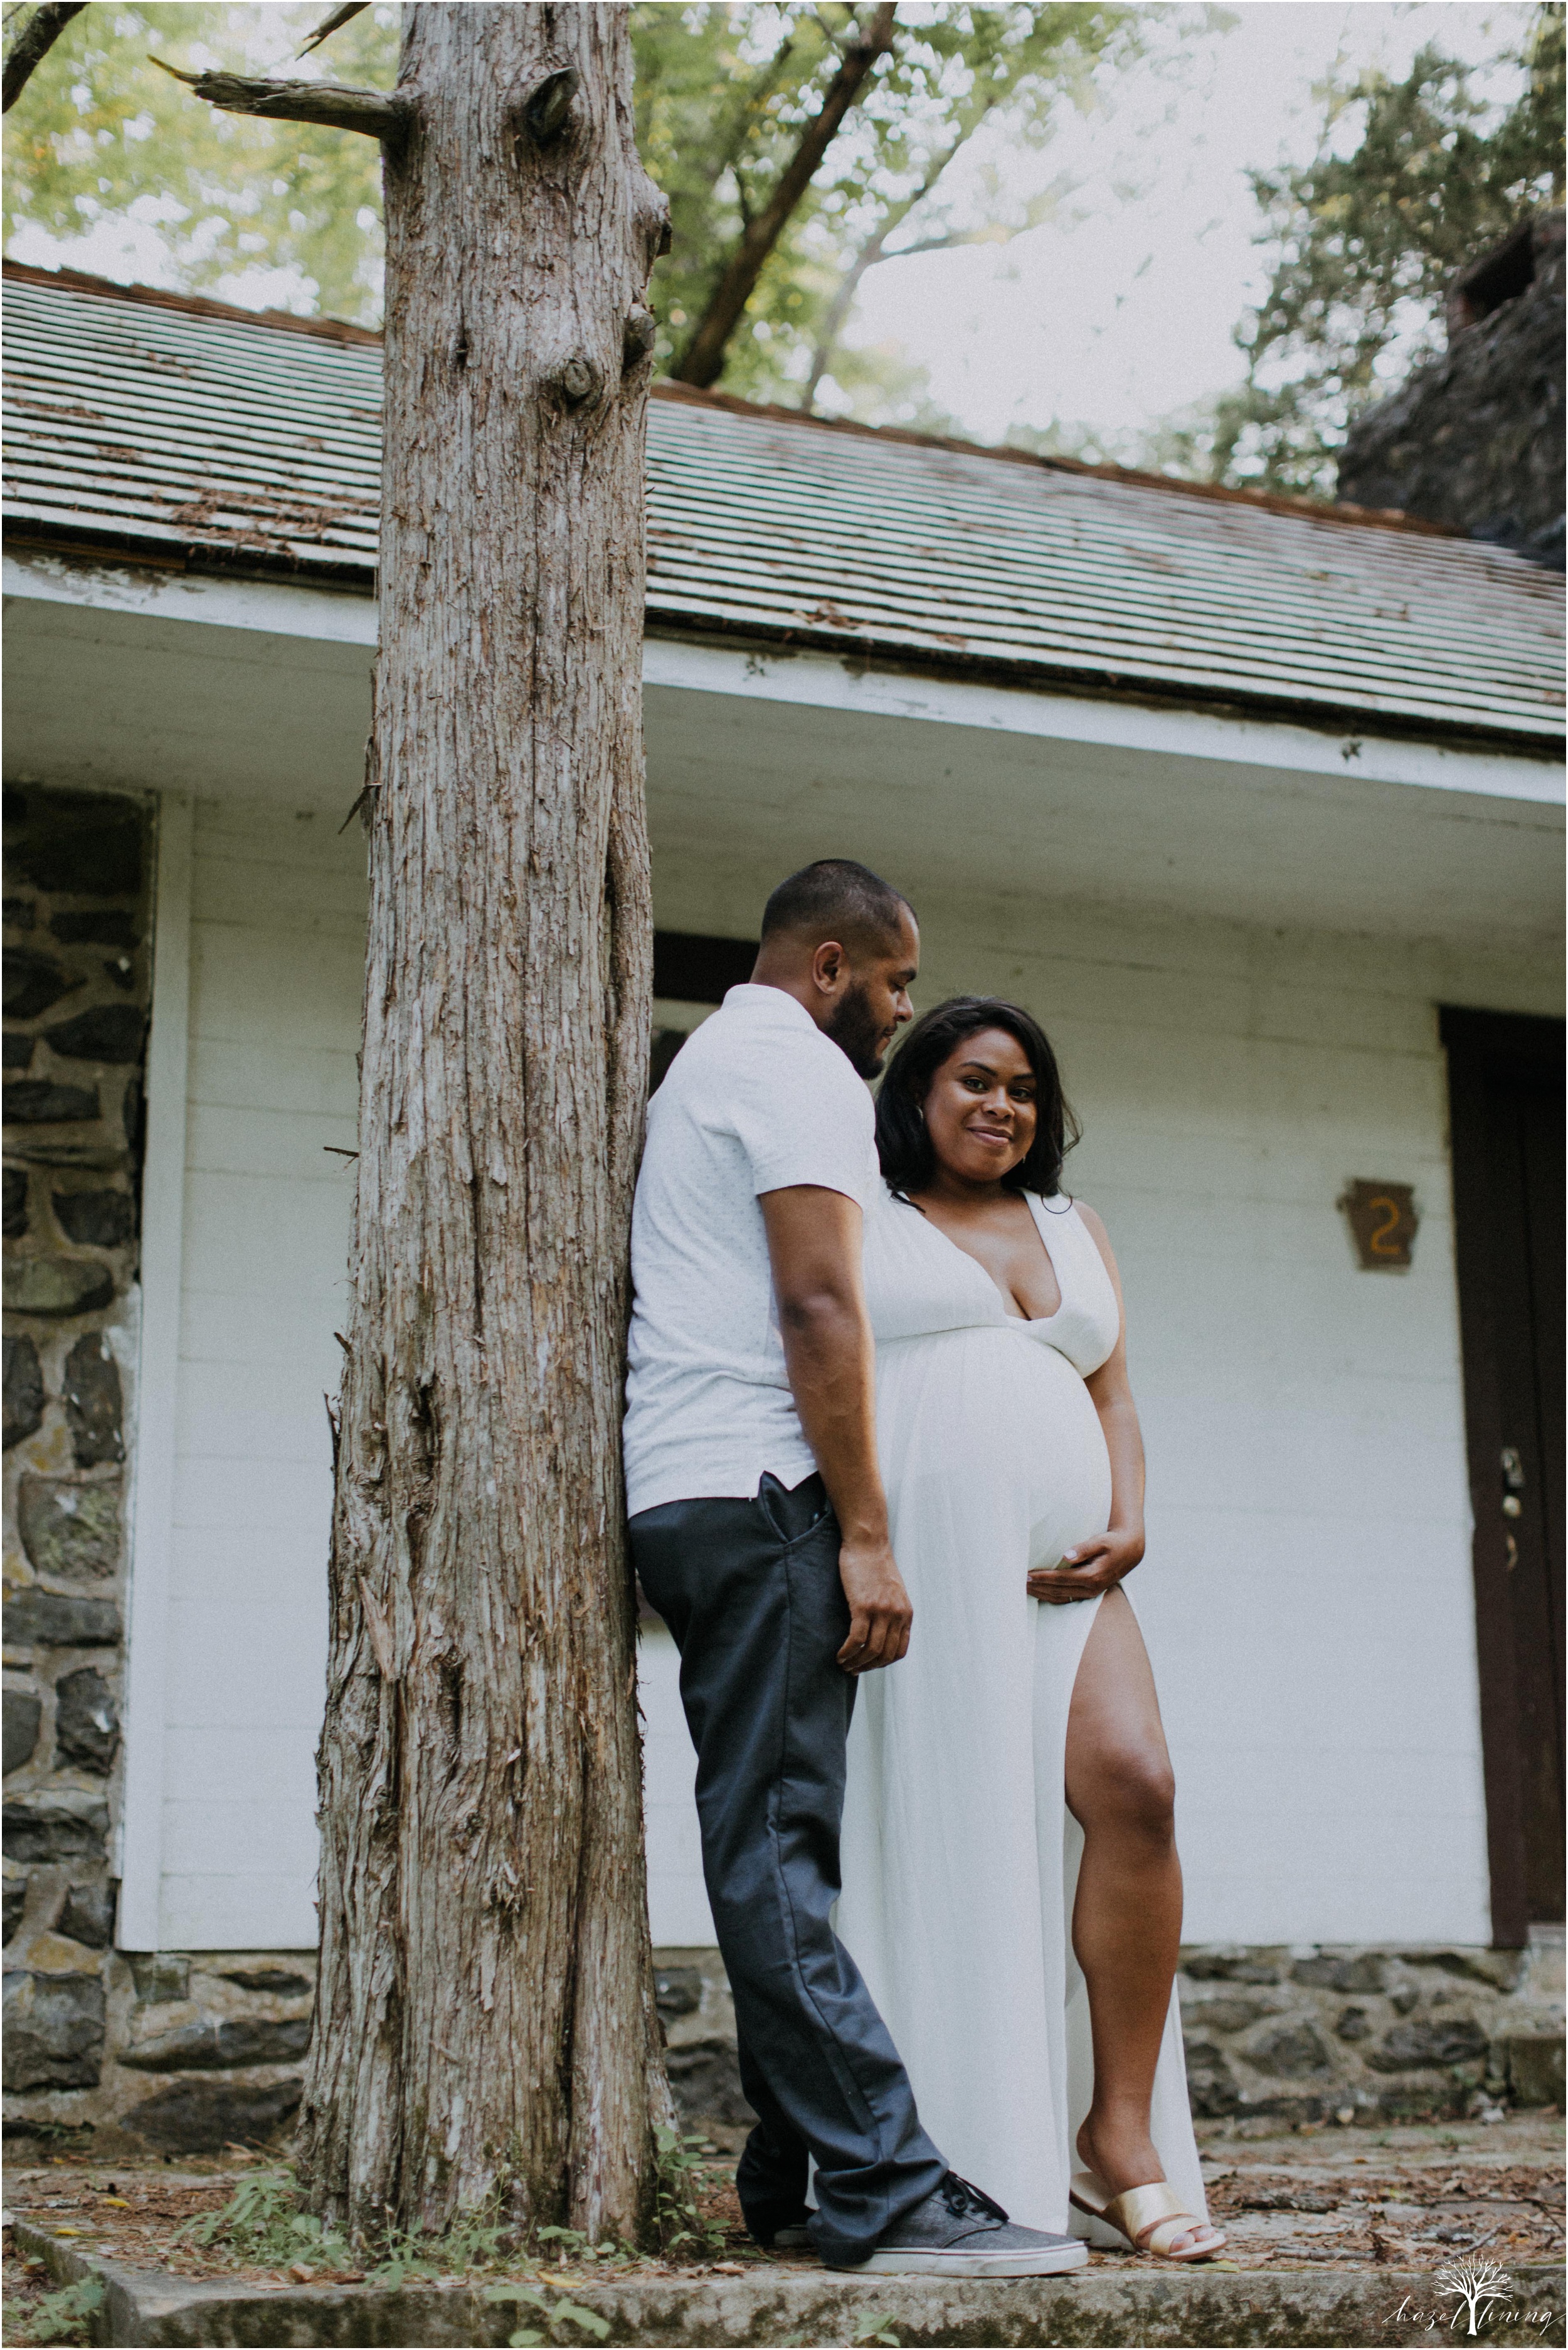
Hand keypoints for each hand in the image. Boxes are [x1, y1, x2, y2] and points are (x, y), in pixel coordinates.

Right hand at [837, 1535, 912, 1671]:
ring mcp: (881, 1611)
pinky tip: (840, 1654)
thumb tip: (882, 1631)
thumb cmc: (875, 1564)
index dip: (883, 1663)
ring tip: (843, 1664)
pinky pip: (857, 1639)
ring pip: (871, 1650)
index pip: (899, 1651)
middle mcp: (897, 1615)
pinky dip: (847, 1652)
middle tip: (853, 1669)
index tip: (868, 1665)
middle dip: (868, 1667)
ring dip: (856, 1662)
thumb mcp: (893, 1591)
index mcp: (906, 1613)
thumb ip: (892, 1610)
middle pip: (885, 1655)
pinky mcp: (863, 1606)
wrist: (867, 1543)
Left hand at [1027, 1526, 1143, 1604]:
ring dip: (1041, 1593)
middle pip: (1058, 1591)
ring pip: (1060, 1598)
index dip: (1043, 1577)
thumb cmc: (1113, 1543)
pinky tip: (1039, 1592)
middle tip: (1018, 1582)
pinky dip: (1050, 1597)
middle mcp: (1091, 1589)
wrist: (1130, 1552)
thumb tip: (1065, 1555)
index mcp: (1092, 1576)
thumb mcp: (1101, 1541)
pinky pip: (1066, 1599)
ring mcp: (1090, 1594)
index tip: (1026, 1574)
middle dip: (1037, 1587)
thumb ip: (1084, 1548)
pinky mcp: (1088, 1594)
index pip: (1061, 1579)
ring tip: (1024, 1588)